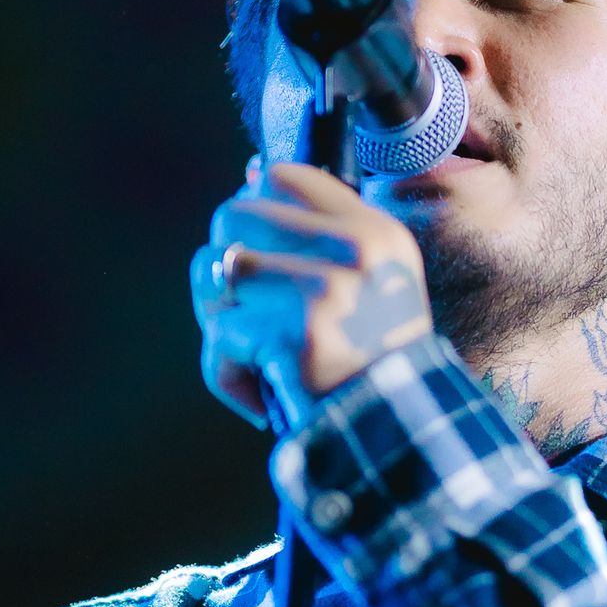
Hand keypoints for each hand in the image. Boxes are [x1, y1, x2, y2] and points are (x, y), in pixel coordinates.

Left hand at [190, 159, 432, 430]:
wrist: (391, 435)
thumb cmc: (368, 365)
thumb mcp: (367, 285)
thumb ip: (316, 232)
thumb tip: (250, 171)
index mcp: (375, 233)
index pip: (283, 176)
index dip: (254, 212)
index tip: (263, 258)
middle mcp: (356, 251)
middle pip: (232, 216)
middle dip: (224, 270)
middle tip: (251, 316)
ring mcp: (326, 290)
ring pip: (215, 272)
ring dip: (222, 321)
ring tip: (259, 354)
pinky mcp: (295, 333)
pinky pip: (222, 334)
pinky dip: (229, 372)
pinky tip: (264, 391)